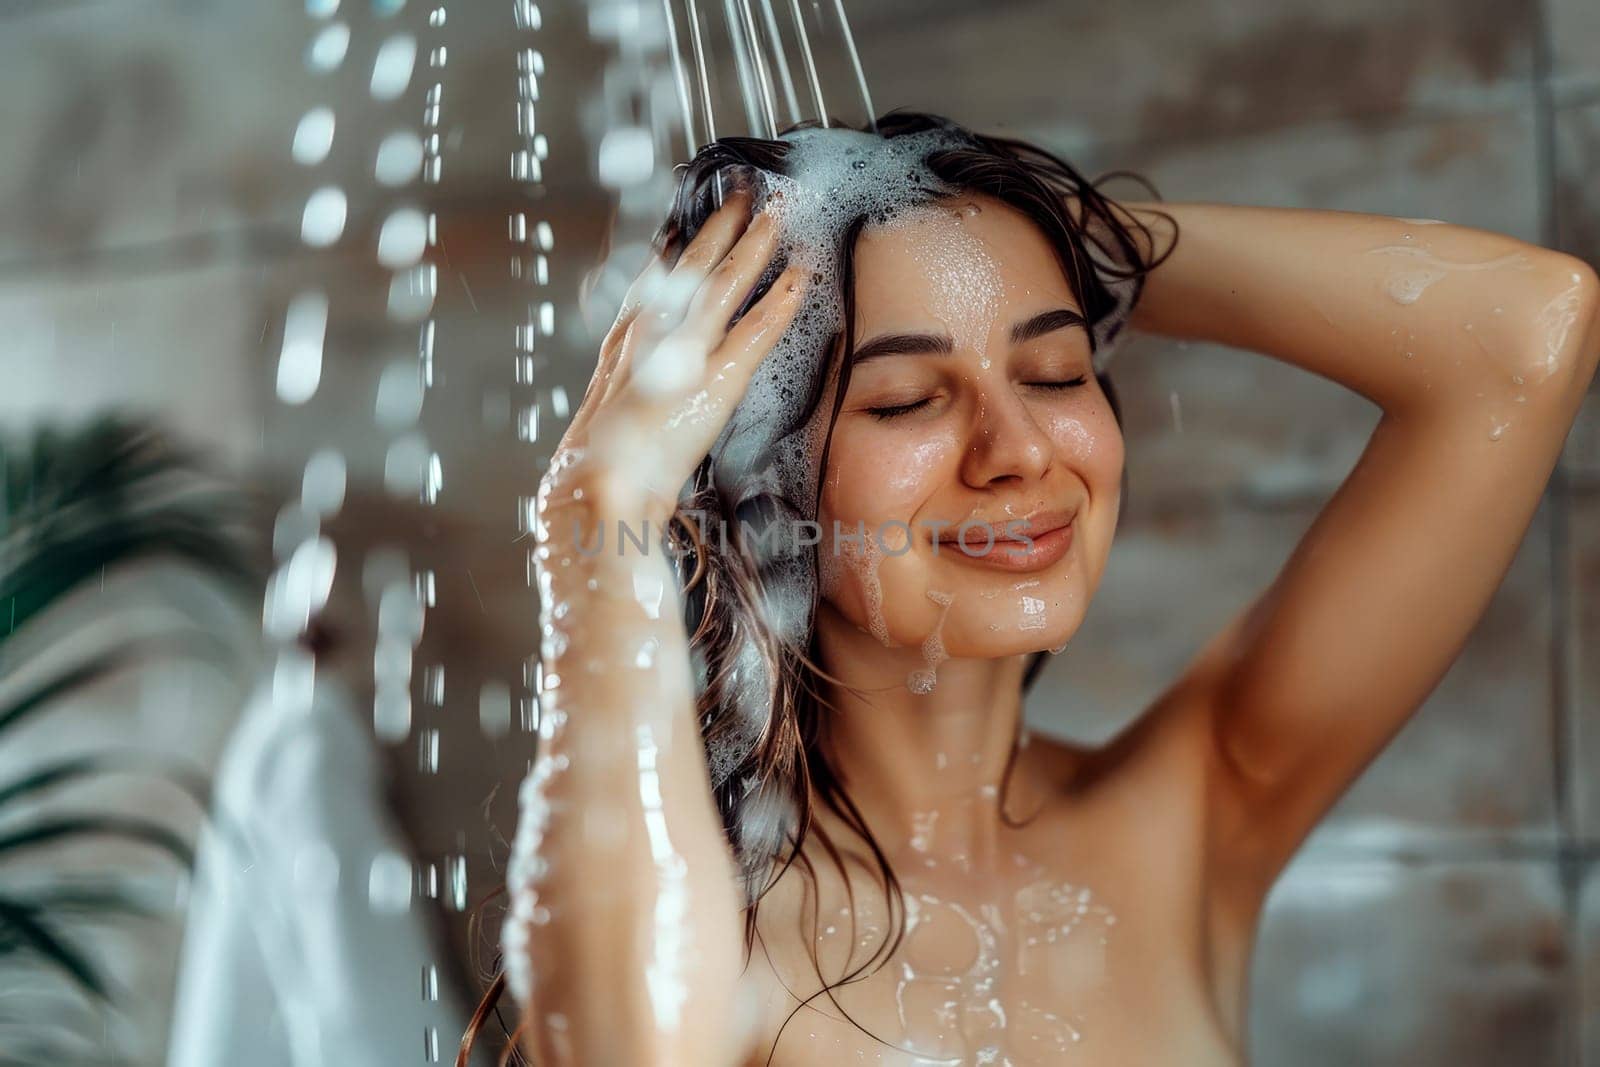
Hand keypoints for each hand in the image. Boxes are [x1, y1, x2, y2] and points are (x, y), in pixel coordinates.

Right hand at [543, 190, 804, 526]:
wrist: (598, 484)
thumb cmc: (600, 465)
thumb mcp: (606, 415)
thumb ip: (621, 392)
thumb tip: (632, 390)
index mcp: (625, 343)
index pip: (653, 282)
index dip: (674, 251)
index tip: (686, 225)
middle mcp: (653, 335)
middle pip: (690, 268)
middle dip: (717, 228)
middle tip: (739, 193)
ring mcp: (687, 352)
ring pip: (725, 285)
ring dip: (753, 247)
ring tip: (776, 216)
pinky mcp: (718, 378)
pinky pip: (757, 331)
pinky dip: (780, 302)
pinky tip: (800, 279)